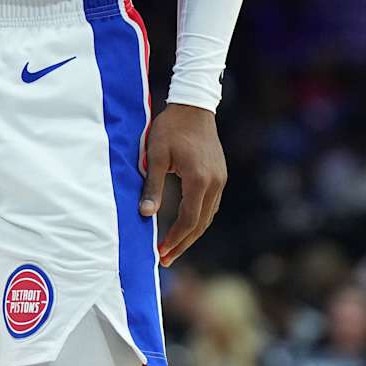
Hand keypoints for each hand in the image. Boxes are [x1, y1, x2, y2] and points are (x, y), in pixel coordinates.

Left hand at [138, 103, 226, 265]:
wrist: (193, 106)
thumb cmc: (170, 128)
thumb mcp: (155, 156)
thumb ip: (152, 187)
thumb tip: (145, 215)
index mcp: (199, 180)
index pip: (189, 220)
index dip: (175, 239)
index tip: (161, 253)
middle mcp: (215, 183)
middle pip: (201, 223)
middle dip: (183, 243)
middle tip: (166, 259)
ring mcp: (220, 179)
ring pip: (208, 215)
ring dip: (192, 233)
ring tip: (174, 247)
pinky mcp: (220, 174)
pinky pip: (211, 204)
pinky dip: (199, 218)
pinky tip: (187, 225)